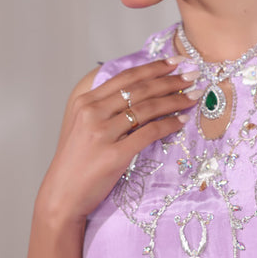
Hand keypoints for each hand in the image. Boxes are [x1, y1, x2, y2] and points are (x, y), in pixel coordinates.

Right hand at [37, 58, 199, 224]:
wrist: (62, 195)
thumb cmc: (76, 162)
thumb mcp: (83, 126)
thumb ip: (104, 108)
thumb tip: (138, 92)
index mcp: (85, 102)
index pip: (126, 78)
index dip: (153, 67)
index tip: (175, 62)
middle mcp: (92, 113)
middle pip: (140, 90)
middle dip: (171, 80)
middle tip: (193, 74)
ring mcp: (102, 133)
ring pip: (147, 109)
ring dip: (175, 100)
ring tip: (194, 96)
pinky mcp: (114, 155)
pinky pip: (149, 134)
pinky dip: (169, 125)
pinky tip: (182, 121)